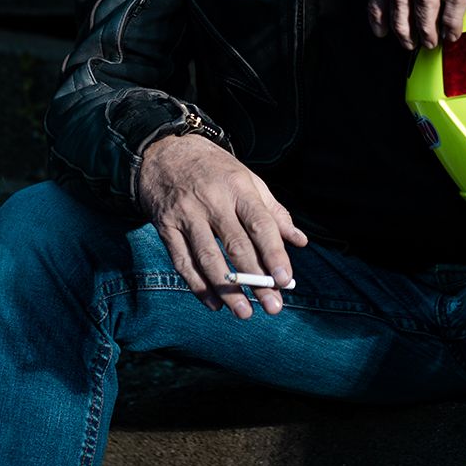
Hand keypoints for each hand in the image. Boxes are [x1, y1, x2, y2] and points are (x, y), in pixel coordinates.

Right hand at [137, 134, 307, 317]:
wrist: (164, 153)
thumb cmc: (215, 171)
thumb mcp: (249, 181)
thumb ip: (274, 212)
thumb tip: (300, 241)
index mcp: (239, 188)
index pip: (261, 225)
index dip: (274, 254)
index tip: (286, 281)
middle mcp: (213, 201)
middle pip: (236, 246)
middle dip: (256, 280)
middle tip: (273, 307)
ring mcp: (187, 214)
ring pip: (208, 258)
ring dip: (227, 289)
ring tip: (244, 312)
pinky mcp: (165, 227)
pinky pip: (182, 261)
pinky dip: (198, 286)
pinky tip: (213, 304)